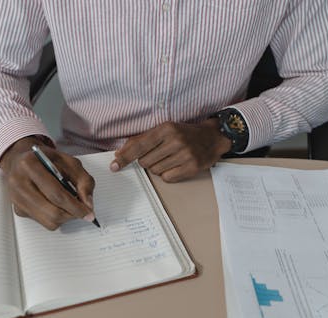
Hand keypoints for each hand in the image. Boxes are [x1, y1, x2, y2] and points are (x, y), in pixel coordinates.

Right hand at [0, 136, 95, 229]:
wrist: (22, 160)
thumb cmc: (47, 160)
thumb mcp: (70, 162)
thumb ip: (84, 180)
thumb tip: (88, 204)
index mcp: (30, 165)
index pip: (56, 194)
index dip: (76, 206)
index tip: (89, 213)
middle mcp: (18, 182)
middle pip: (52, 211)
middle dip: (72, 214)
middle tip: (83, 212)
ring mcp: (16, 198)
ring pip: (48, 221)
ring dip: (65, 217)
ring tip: (70, 206)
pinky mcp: (18, 209)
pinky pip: (43, 222)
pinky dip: (55, 217)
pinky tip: (57, 205)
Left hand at [110, 120, 231, 181]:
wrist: (213, 138)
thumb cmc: (184, 134)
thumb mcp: (164, 129)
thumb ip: (142, 139)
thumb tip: (121, 152)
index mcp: (166, 129)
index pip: (139, 146)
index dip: (124, 157)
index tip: (115, 165)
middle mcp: (175, 141)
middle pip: (145, 161)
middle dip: (147, 160)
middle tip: (160, 154)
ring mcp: (185, 155)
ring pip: (155, 171)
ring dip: (158, 167)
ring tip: (170, 158)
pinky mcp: (192, 167)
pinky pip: (167, 178)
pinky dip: (168, 174)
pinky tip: (176, 165)